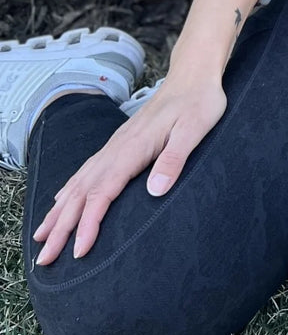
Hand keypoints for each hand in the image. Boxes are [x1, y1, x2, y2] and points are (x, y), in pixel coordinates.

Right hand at [32, 74, 226, 265]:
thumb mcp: (195, 129)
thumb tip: (156, 191)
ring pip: (80, 183)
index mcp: (133, 148)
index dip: (88, 223)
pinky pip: (87, 171)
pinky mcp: (120, 143)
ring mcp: (116, 145)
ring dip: (59, 212)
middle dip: (61, 227)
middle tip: (44, 259)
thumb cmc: (199, 102)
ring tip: (41, 237)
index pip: (103, 192)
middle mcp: (117, 148)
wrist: (194, 75)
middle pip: (82, 192)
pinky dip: (70, 190)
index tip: (79, 251)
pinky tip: (61, 201)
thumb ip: (174, 159)